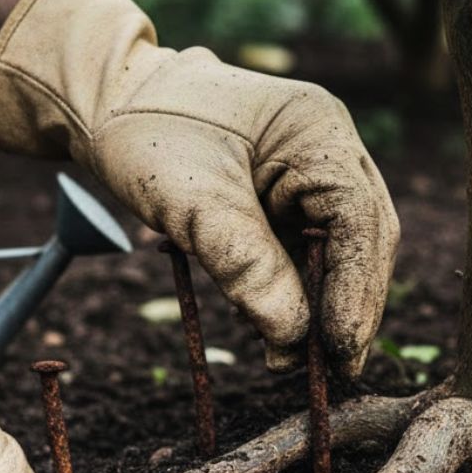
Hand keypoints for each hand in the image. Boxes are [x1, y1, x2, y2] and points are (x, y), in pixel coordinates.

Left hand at [0, 0, 399, 376]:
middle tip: (335, 370)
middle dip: (349, 305)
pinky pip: (310, 247)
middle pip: (363, 236)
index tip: (339, 347)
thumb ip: (247, 266)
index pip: (359, 219)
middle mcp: (328, 145)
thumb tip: (294, 337)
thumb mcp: (192, 203)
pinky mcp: (291, 192)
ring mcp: (313, 168)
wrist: (107, 101)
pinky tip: (282, 329)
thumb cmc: (145, 134)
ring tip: (301, 361)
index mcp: (316, 129)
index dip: (357, 288)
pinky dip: (299, 289)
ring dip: (324, 304)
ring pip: (342, 248)